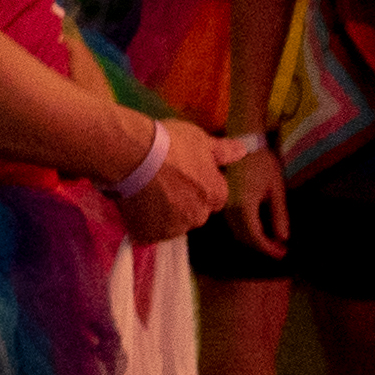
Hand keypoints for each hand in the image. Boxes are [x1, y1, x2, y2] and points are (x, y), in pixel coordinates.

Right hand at [115, 116, 225, 243]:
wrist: (130, 155)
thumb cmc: (168, 144)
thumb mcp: (199, 139)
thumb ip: (222, 150)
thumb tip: (244, 150)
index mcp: (216, 194)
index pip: (213, 198)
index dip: (197, 186)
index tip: (180, 175)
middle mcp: (199, 216)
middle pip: (192, 213)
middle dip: (180, 203)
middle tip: (159, 183)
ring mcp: (173, 227)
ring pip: (170, 224)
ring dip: (160, 214)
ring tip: (142, 193)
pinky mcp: (149, 234)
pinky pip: (146, 232)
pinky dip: (140, 223)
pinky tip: (131, 205)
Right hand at [226, 149, 289, 258]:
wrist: (243, 143)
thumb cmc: (263, 164)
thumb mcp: (276, 189)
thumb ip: (279, 215)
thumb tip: (283, 238)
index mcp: (244, 205)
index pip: (254, 236)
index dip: (268, 249)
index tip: (283, 254)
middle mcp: (229, 208)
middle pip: (243, 237)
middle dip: (261, 247)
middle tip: (280, 250)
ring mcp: (223, 204)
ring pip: (236, 231)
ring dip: (253, 240)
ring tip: (272, 242)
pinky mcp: (222, 200)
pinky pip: (232, 223)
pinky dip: (245, 231)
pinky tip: (258, 229)